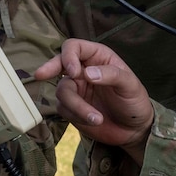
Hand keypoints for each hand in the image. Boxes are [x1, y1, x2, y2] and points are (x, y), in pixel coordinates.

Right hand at [32, 38, 153, 160]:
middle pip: (59, 64)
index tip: (74, 72)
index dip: (69, 56)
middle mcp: (83, 70)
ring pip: (61, 91)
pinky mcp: (72, 108)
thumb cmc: (134, 100)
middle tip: (41, 74)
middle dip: (49, 68)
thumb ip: (111, 74)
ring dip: (76, 106)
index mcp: (97, 57)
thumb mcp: (129, 84)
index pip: (74, 47)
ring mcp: (76, 89)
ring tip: (97, 118)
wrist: (133, 129)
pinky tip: (94, 121)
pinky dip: (77, 116)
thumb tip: (87, 73)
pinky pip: (64, 109)